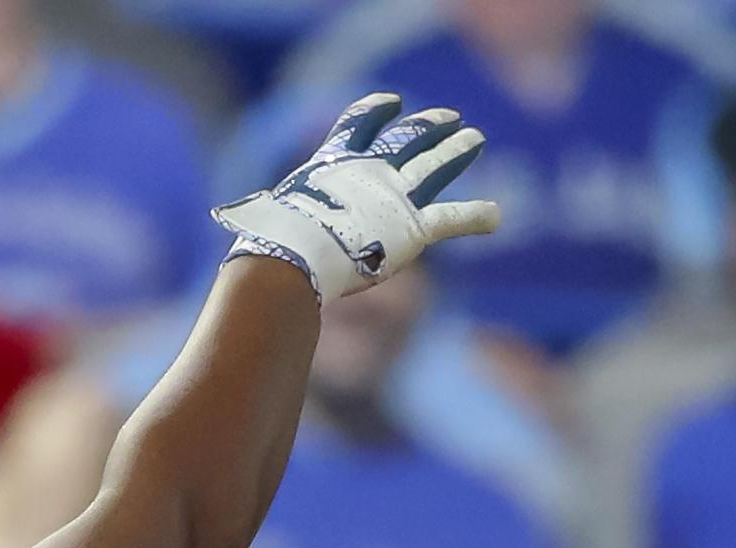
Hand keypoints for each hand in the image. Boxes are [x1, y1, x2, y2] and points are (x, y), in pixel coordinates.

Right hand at [211, 94, 497, 301]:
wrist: (290, 257)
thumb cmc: (266, 246)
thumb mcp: (258, 224)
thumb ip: (263, 227)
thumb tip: (238, 251)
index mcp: (329, 167)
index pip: (354, 128)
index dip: (372, 113)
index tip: (388, 102)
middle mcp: (367, 173)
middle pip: (405, 140)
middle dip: (427, 128)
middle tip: (447, 119)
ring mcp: (394, 197)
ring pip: (435, 165)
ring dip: (458, 150)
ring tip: (475, 138)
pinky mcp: (413, 229)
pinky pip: (452, 218)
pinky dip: (477, 217)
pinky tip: (497, 216)